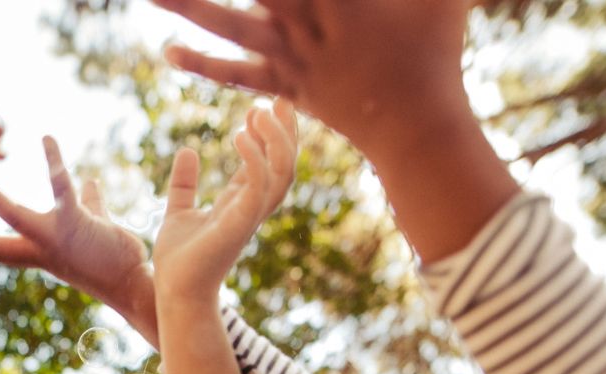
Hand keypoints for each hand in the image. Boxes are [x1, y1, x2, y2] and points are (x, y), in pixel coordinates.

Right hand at [0, 137, 157, 342]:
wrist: (136, 281)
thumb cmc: (117, 258)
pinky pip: (59, 187)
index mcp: (39, 252)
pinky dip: (53, 161)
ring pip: (11, 215)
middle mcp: (39, 250)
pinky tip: (46, 139)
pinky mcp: (74, 223)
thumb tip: (88, 183)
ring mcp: (53, 238)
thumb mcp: (96, 227)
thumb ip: (89, 204)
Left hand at [150, 0, 471, 156]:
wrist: (417, 129)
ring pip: (233, 29)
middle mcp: (311, 29)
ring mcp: (294, 61)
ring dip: (190, 9)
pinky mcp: (286, 87)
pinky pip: (238, 77)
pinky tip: (168, 52)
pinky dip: (203, 65)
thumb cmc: (437, 53)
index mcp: (345, 3)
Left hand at [152, 99, 297, 302]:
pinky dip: (255, 159)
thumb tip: (186, 151)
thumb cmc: (178, 260)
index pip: (269, 163)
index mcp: (241, 204)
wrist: (174, 292)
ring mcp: (249, 217)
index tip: (261, 105)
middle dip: (287, 131)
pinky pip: (259, 186)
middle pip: (286, 164)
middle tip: (278, 98)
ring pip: (282, 173)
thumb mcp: (178, 211)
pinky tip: (240, 135)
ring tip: (259, 110)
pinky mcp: (239, 224)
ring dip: (277, 140)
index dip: (270, 134)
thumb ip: (185, 184)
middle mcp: (252, 209)